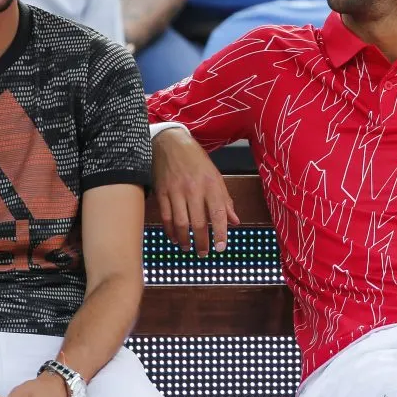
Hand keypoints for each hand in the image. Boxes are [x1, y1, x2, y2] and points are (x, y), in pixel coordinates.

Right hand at [153, 126, 238, 256]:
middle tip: (204, 253)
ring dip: (184, 240)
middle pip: (198, 223)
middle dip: (202, 242)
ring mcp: (176, 191)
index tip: (221, 248)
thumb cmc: (196, 160)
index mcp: (211, 184)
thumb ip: (225, 200)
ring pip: (180, 223)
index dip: (220, 233)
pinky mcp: (162, 192)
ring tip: (188, 248)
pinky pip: (166, 216)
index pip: (218, 214)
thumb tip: (234, 221)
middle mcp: (194, 189)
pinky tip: (174, 237)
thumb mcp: (215, 176)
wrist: (171, 143)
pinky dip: (170, 231)